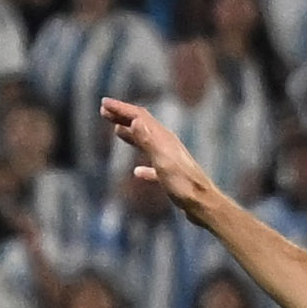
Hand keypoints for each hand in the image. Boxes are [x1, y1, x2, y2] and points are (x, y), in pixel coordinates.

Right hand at [100, 98, 216, 210]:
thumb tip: (135, 121)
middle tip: (104, 111)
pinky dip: (142, 165)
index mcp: (163, 139)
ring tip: (116, 129)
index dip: (121, 108)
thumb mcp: (162, 162)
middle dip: (123, 116)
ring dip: (130, 133)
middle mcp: (166, 145)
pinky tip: (137, 172)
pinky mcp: (170, 176)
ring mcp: (169, 159)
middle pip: (143, 125)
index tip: (104, 103)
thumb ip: (148, 141)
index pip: (139, 117)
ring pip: (147, 142)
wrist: (202, 204)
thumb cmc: (183, 185)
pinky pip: (152, 165)